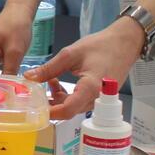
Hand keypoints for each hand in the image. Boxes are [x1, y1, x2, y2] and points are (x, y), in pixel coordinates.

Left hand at [23, 16, 144, 118]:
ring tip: (48, 80)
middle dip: (51, 103)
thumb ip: (49, 68)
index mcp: (90, 88)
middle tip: (36, 92)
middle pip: (69, 110)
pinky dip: (67, 95)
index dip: (49, 112)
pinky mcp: (99, 96)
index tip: (35, 107)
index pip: (68, 110)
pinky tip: (57, 81)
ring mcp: (99, 99)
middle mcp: (97, 98)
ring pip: (73, 107)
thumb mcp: (70, 54)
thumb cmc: (101, 46)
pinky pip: (80, 102)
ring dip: (58, 98)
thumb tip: (29, 77)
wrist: (125, 43)